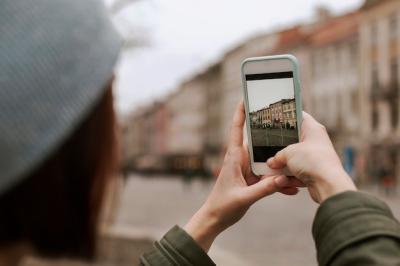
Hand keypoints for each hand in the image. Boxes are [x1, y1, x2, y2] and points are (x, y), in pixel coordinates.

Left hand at [184, 102, 302, 251]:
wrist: (216, 219)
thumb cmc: (223, 206)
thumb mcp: (244, 198)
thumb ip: (263, 190)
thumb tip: (283, 180)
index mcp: (234, 158)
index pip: (237, 130)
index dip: (240, 112)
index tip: (246, 96)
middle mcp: (241, 159)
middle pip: (259, 142)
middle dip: (274, 137)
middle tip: (291, 128)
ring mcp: (247, 168)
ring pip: (267, 160)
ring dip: (281, 165)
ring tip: (297, 168)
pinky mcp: (252, 178)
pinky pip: (269, 175)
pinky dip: (279, 181)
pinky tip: (292, 187)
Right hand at [267, 112, 356, 203]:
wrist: (328, 185)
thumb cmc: (313, 162)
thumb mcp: (288, 153)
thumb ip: (277, 156)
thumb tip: (271, 162)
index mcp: (313, 129)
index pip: (298, 116)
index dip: (286, 115)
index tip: (273, 118)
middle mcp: (315, 141)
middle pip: (293, 139)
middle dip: (279, 146)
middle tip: (266, 146)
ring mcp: (314, 157)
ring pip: (293, 158)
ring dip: (282, 164)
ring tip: (270, 166)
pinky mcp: (313, 171)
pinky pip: (296, 171)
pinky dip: (288, 176)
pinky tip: (279, 179)